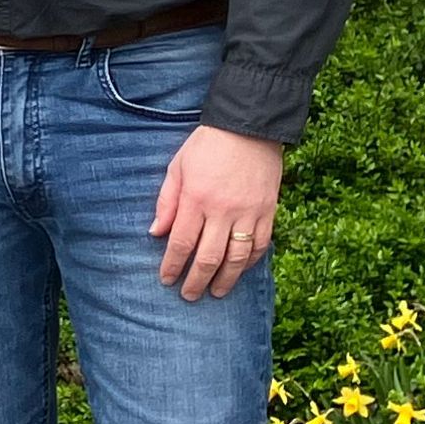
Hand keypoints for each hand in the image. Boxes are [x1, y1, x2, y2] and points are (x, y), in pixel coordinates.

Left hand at [152, 124, 282, 298]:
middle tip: (188, 295)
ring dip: (226, 279)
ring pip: (238, 257)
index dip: (172, 265)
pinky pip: (261, 244)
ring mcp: (249, 213)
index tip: (165, 279)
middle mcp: (223, 210)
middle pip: (208, 257)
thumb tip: (156, 233)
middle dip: (196, 280)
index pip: (181, 243)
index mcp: (196, 199)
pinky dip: (250, 261)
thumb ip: (166, 202)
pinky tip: (240, 270)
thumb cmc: (207, 146)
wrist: (249, 128)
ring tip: (215, 292)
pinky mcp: (268, 211)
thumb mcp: (177, 168)